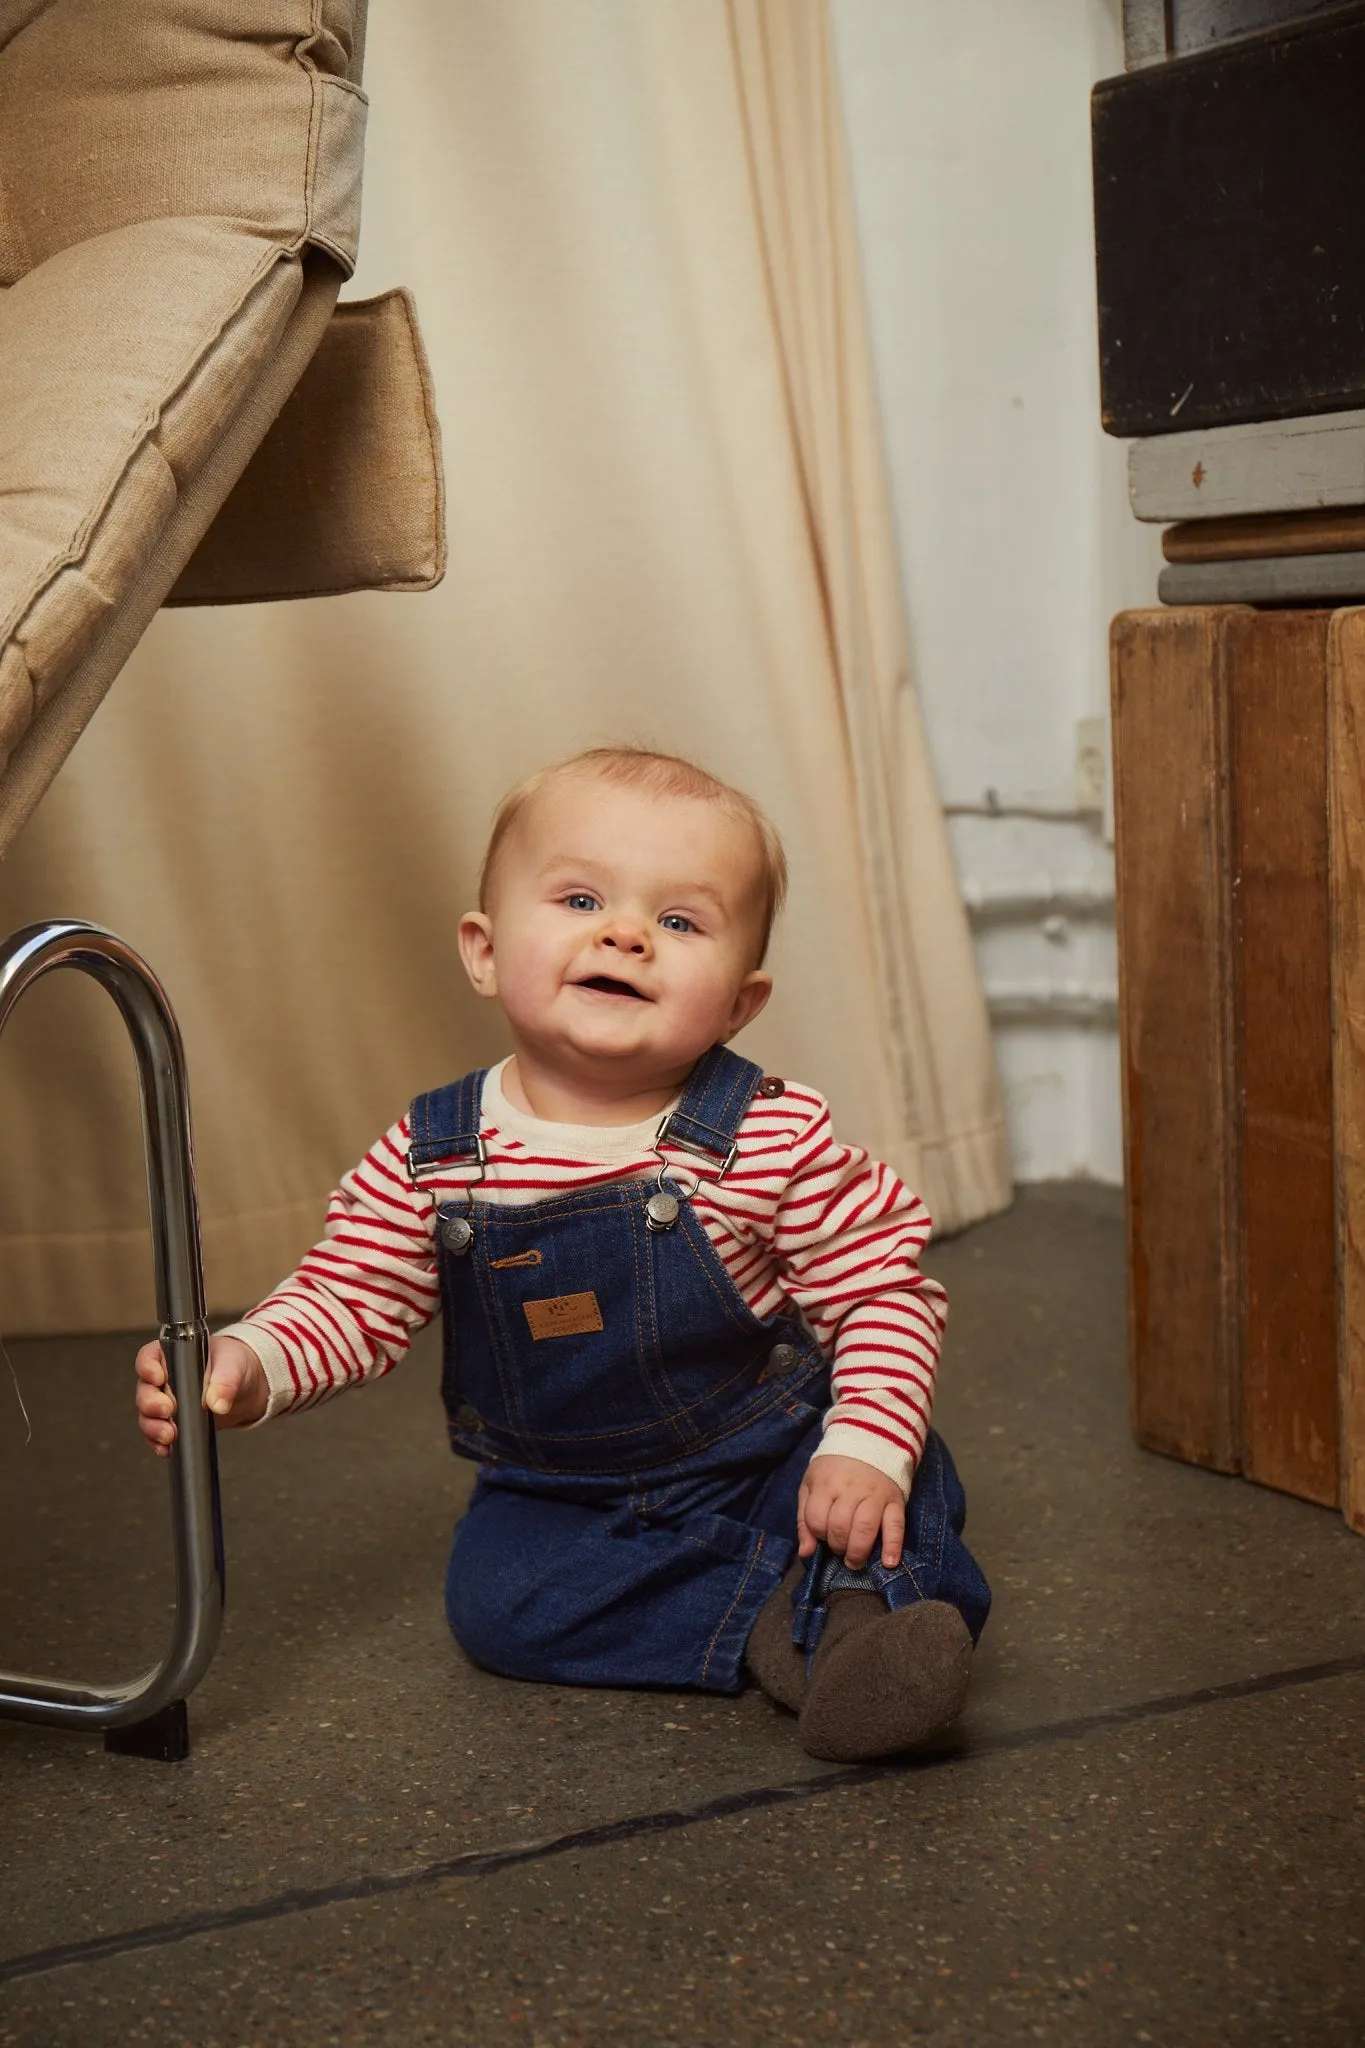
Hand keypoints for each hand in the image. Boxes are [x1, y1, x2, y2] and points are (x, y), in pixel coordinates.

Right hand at [134, 1333, 267, 1456]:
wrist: (246, 1388)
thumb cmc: (235, 1365)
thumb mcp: (234, 1365)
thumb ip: (226, 1381)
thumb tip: (218, 1403)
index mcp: (173, 1355)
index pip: (148, 1357)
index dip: (147, 1368)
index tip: (159, 1379)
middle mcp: (164, 1378)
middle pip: (144, 1390)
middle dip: (151, 1403)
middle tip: (167, 1410)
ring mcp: (166, 1401)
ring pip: (147, 1415)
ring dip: (153, 1427)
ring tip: (169, 1434)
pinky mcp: (173, 1422)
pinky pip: (156, 1434)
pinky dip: (158, 1443)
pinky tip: (167, 1448)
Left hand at [797, 1454, 905, 1569]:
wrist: (868, 1440)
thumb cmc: (833, 1469)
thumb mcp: (811, 1486)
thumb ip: (805, 1520)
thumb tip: (805, 1553)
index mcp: (825, 1485)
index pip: (816, 1519)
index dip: (817, 1533)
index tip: (823, 1534)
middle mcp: (850, 1490)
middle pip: (840, 1526)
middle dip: (837, 1546)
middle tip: (839, 1550)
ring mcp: (874, 1495)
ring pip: (865, 1528)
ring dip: (858, 1551)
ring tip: (855, 1561)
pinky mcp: (895, 1501)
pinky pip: (896, 1526)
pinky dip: (893, 1546)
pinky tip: (888, 1562)